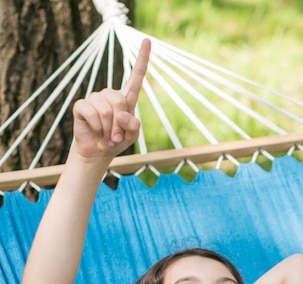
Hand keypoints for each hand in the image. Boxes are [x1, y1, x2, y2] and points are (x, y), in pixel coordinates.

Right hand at [71, 38, 150, 160]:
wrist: (98, 151)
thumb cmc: (117, 141)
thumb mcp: (131, 137)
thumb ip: (133, 126)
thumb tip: (120, 114)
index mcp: (126, 99)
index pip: (136, 76)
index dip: (142, 59)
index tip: (147, 41)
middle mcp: (110, 94)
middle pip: (119, 100)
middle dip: (120, 124)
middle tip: (117, 137)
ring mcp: (95, 98)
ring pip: (105, 110)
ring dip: (109, 129)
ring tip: (107, 136)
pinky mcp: (81, 105)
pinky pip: (92, 113)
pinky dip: (97, 127)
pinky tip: (96, 131)